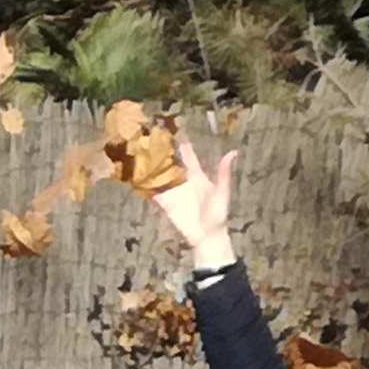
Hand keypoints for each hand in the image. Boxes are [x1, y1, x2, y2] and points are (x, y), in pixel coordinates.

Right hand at [144, 130, 238, 265]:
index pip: (188, 157)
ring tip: (140, 156)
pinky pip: (154, 194)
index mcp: (198, 177)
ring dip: (152, 168)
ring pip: (161, 177)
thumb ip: (223, 174)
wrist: (207, 237)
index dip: (183, 145)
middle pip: (171, 164)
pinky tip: (136, 179)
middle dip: (163, 153)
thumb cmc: (218, 215)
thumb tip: (232, 152)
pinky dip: (146, 188)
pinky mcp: (166, 205)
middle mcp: (184, 182)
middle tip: (152, 139)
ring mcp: (174, 193)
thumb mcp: (222, 193)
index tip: (176, 131)